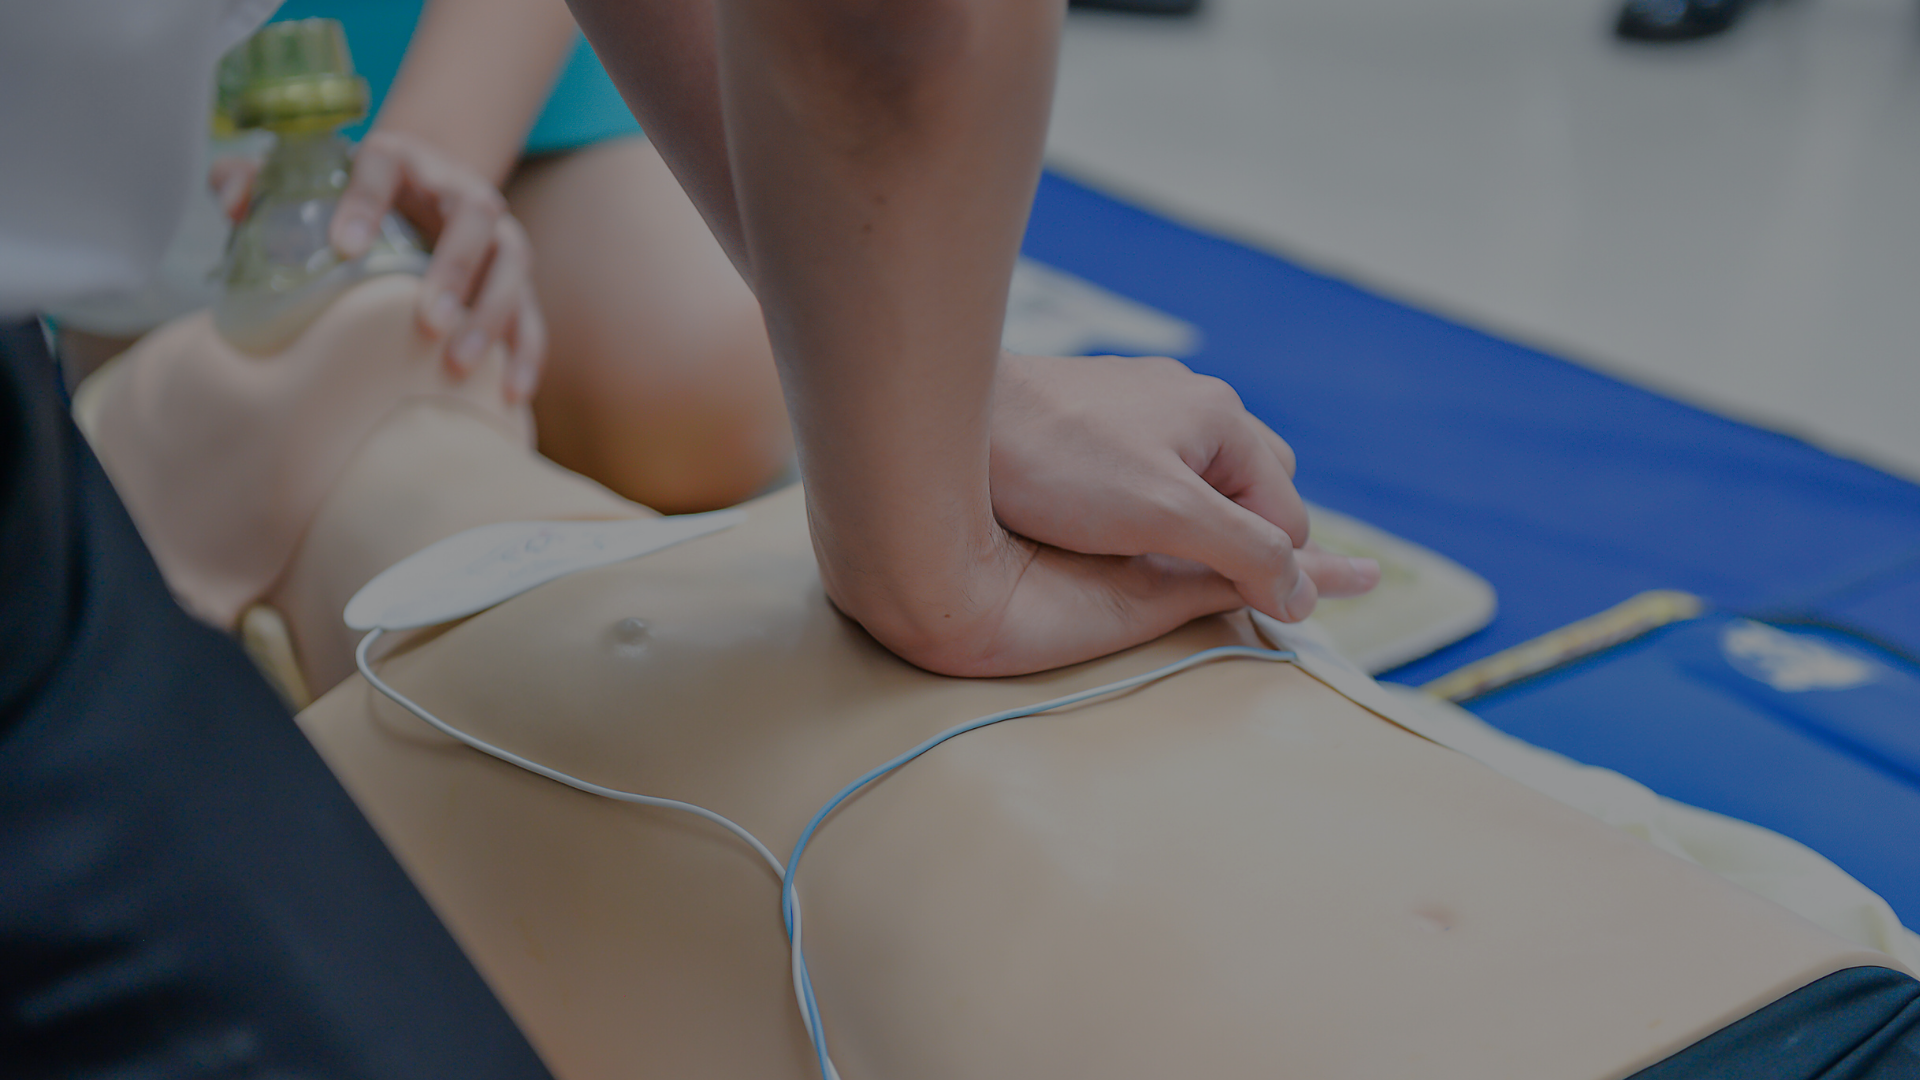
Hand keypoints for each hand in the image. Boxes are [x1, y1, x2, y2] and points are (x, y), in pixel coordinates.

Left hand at [206, 137, 544, 400]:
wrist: (422, 190)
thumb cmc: (352, 199)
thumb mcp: (305, 179)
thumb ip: (257, 182)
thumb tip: (232, 199)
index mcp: (401, 160)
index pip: (384, 165)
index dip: (365, 202)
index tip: (343, 248)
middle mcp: (460, 190)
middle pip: (473, 216)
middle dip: (454, 267)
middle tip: (427, 318)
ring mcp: (497, 235)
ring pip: (511, 267)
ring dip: (493, 313)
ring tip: (460, 361)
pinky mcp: (515, 277)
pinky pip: (532, 314)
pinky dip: (526, 352)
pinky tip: (511, 393)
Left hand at [989, 352, 1378, 623]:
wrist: (956, 418)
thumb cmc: (1056, 461)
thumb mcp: (1168, 515)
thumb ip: (1246, 552)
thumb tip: (1304, 593)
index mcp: (1223, 418)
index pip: (1286, 518)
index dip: (1270, 572)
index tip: (1245, 612)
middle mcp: (1193, 403)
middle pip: (1255, 494)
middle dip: (1243, 541)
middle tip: (1204, 583)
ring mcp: (1144, 406)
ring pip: (1204, 483)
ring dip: (1200, 525)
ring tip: (1160, 560)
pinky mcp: (1099, 420)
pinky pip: (1156, 469)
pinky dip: (1155, 504)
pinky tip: (1117, 527)